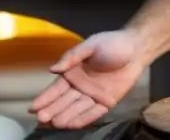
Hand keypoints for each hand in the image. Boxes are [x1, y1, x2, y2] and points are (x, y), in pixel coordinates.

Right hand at [30, 30, 146, 128]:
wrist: (137, 47)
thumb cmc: (112, 43)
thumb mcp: (91, 45)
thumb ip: (72, 57)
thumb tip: (52, 69)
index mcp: (74, 72)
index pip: (56, 88)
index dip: (45, 98)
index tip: (33, 108)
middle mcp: (81, 86)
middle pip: (64, 101)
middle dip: (52, 110)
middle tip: (40, 119)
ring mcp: (93, 95)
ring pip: (76, 108)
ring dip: (65, 116)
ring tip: (53, 123)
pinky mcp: (107, 101)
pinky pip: (93, 112)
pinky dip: (82, 119)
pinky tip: (70, 125)